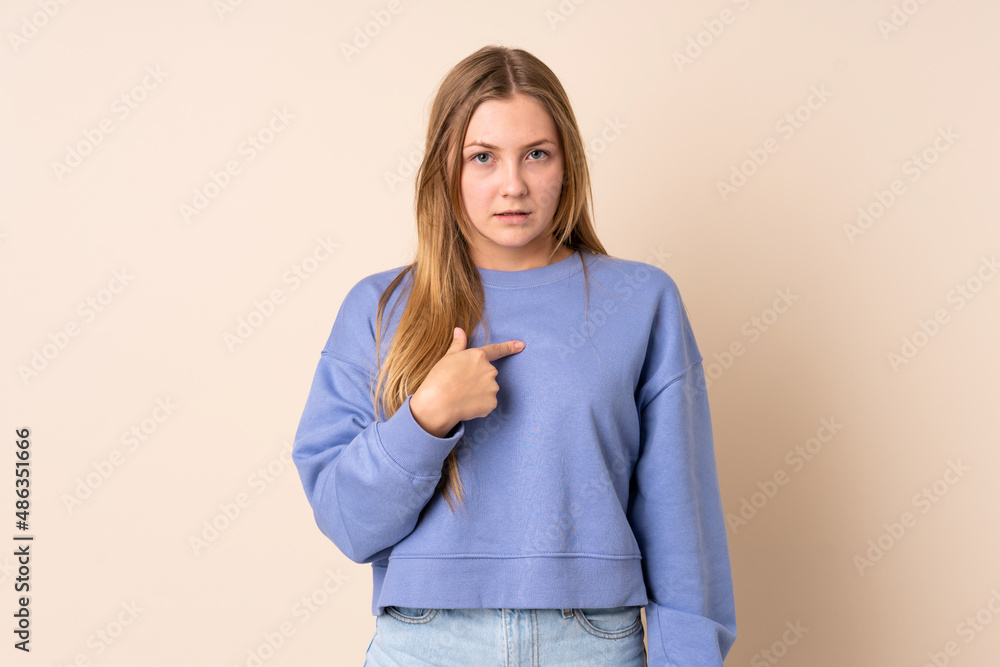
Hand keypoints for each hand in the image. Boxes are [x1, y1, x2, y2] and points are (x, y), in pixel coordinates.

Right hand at [410, 327, 524, 437]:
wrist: (437, 404)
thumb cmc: (439, 379)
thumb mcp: (448, 358)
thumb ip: (458, 345)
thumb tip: (459, 330)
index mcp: (478, 356)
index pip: (497, 350)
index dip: (510, 347)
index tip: (521, 345)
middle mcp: (489, 370)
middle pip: (488, 374)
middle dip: (478, 379)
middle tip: (461, 384)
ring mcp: (492, 387)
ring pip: (488, 389)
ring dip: (479, 392)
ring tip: (461, 396)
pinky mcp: (492, 403)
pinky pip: (487, 403)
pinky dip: (479, 405)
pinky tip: (466, 405)